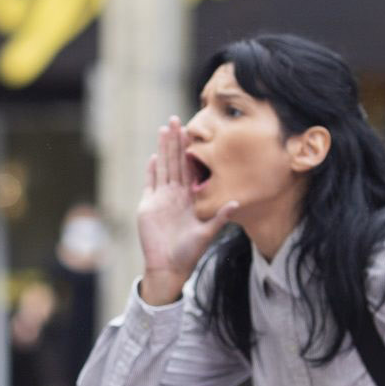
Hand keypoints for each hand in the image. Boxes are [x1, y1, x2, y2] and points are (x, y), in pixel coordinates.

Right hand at [135, 118, 236, 304]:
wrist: (168, 266)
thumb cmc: (189, 252)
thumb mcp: (208, 233)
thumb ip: (220, 217)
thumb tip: (237, 202)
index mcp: (191, 197)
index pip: (191, 167)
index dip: (191, 150)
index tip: (195, 132)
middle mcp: (176, 194)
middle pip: (175, 161)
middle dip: (175, 141)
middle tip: (177, 120)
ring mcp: (161, 198)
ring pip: (163, 167)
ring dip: (163, 148)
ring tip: (164, 129)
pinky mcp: (148, 205)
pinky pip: (150, 183)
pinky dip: (151, 170)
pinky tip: (154, 156)